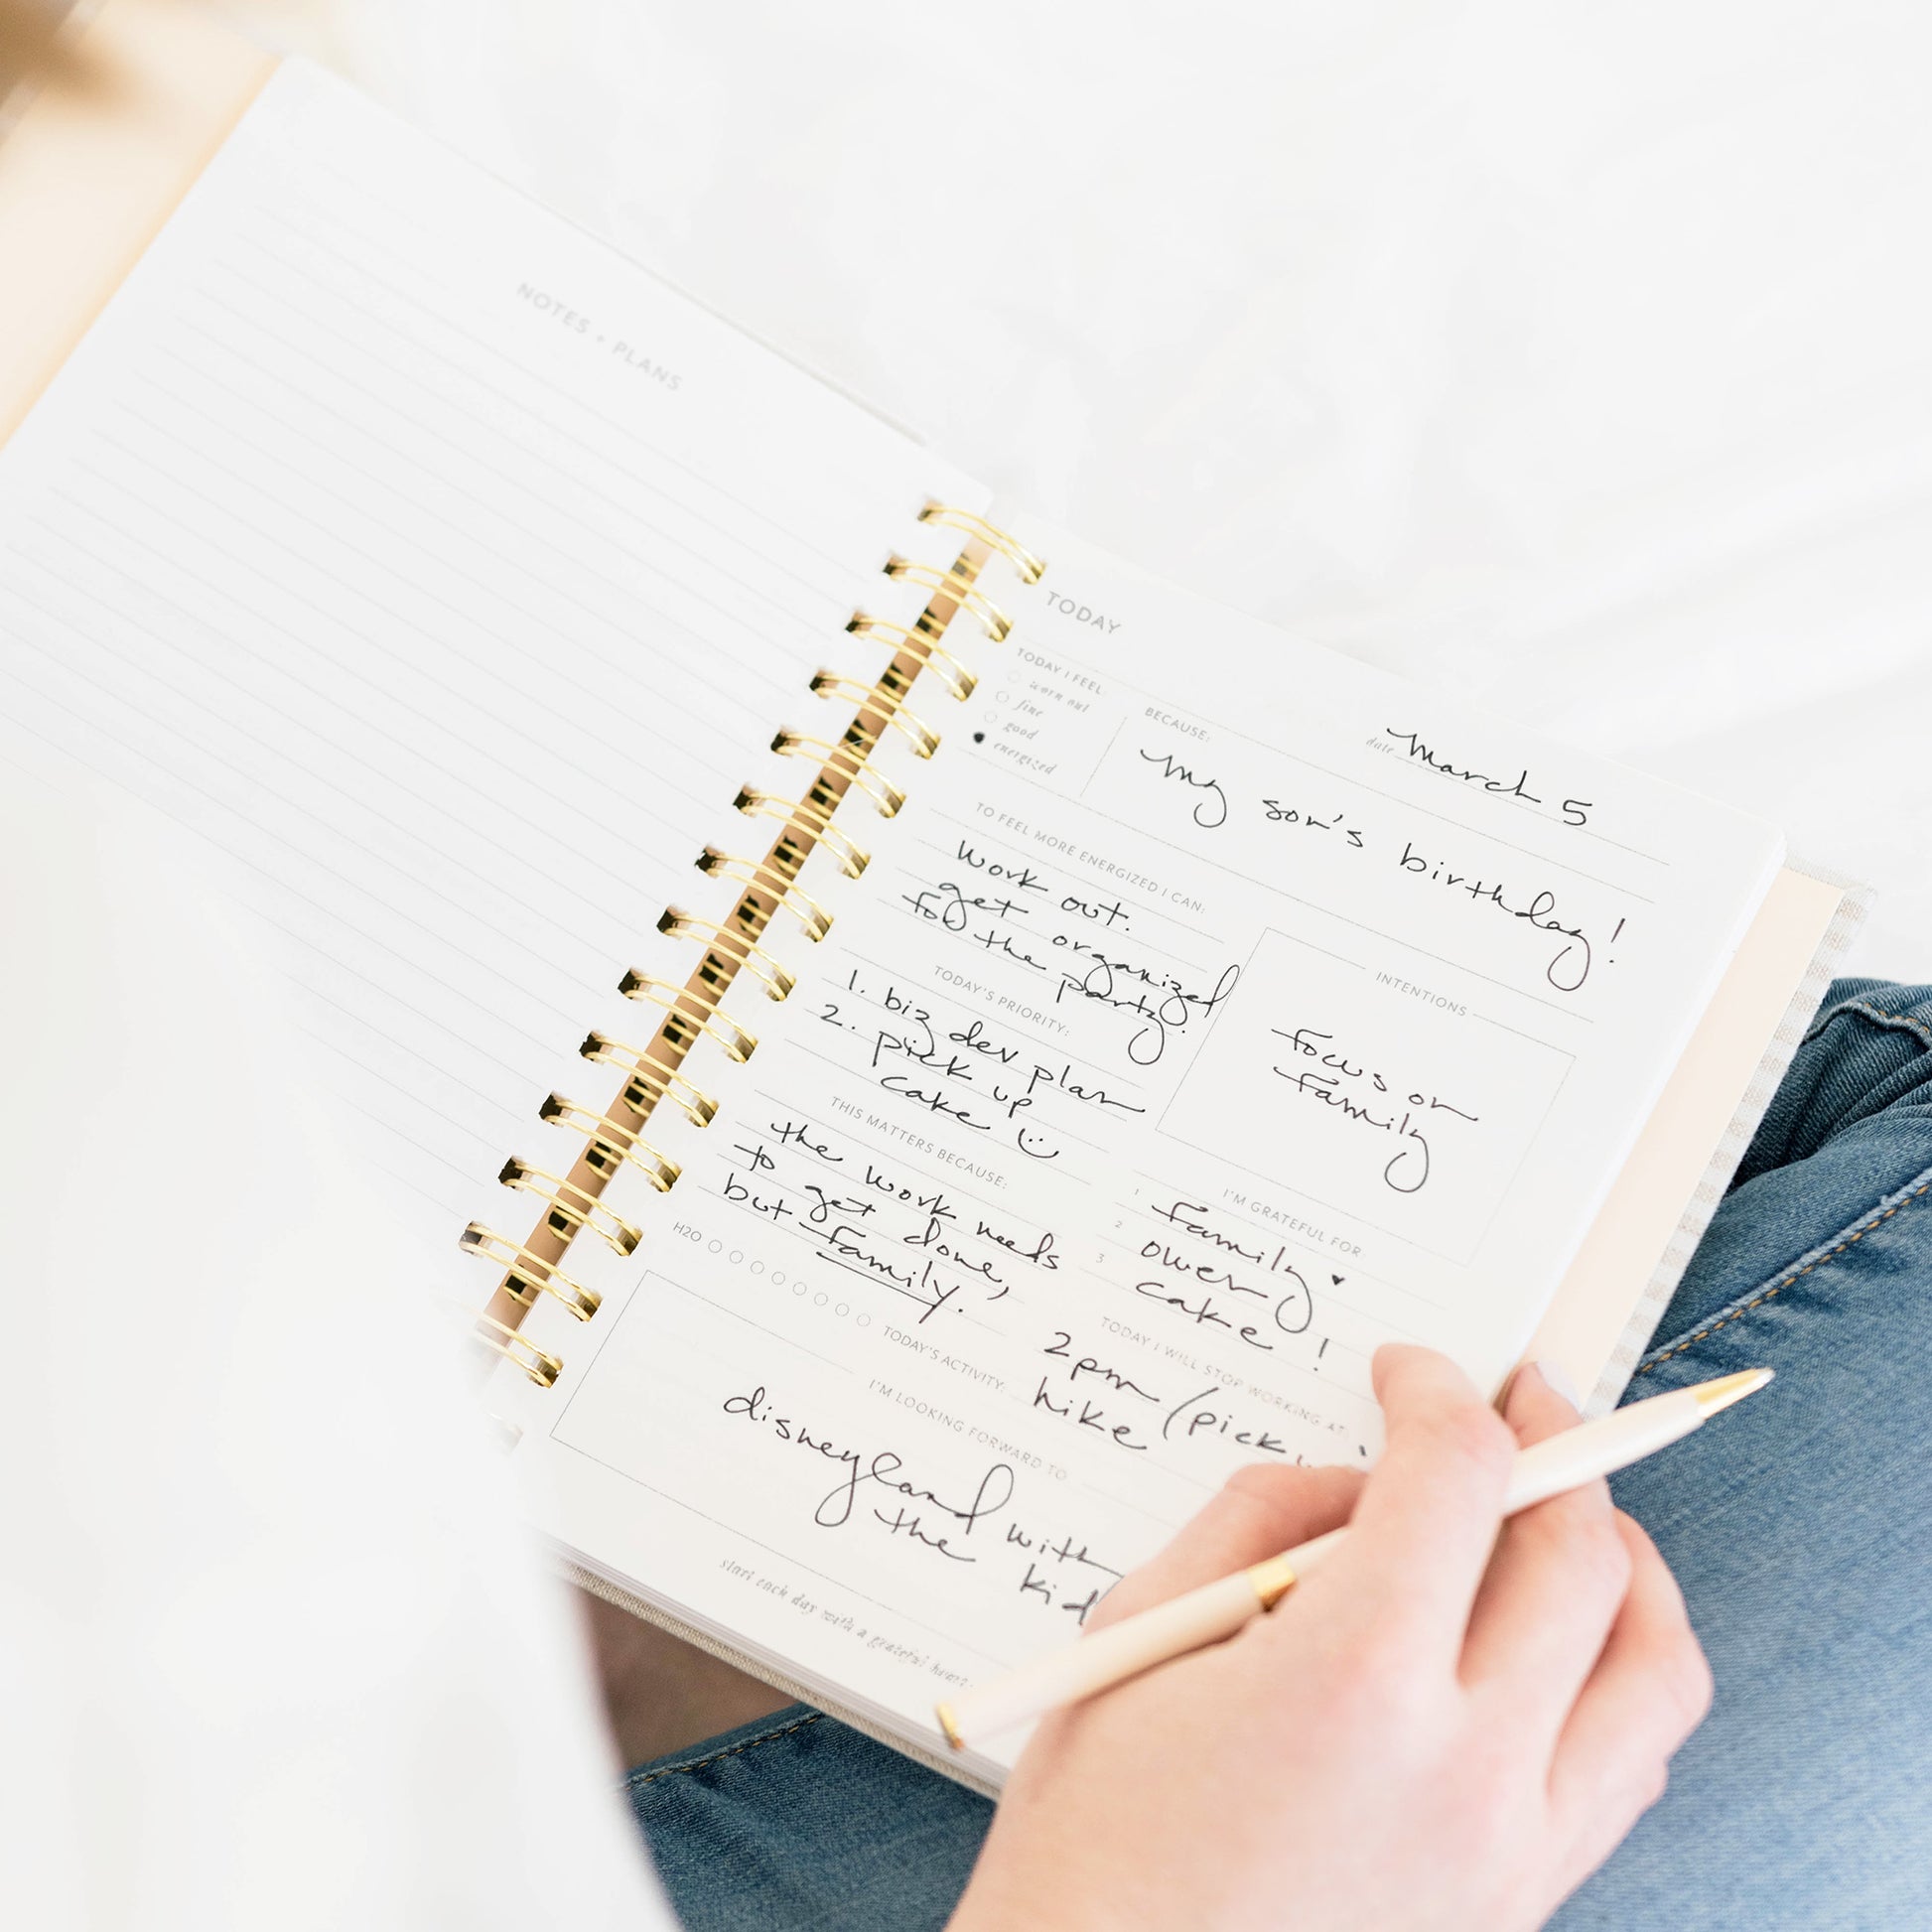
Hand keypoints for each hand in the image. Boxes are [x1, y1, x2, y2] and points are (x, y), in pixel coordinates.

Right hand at [950, 1347, 1711, 1931]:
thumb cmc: (1097, 1839)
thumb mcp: (1136, 1635)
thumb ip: (1258, 1520)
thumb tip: (1358, 1482)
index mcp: (1353, 1681)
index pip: (1458, 1474)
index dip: (1439, 1389)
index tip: (1411, 1369)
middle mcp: (1466, 1767)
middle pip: (1581, 1553)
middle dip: (1553, 1442)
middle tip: (1514, 1401)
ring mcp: (1513, 1849)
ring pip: (1656, 1669)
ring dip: (1626, 1560)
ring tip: (1571, 1513)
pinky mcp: (1522, 1904)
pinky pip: (1631, 1767)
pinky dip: (1623, 1675)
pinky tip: (1558, 1645)